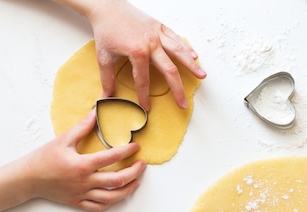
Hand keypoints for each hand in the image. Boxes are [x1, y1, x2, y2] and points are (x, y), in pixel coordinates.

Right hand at [22, 111, 145, 211]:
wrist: (27, 178)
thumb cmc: (44, 158)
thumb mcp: (63, 140)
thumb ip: (82, 128)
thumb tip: (96, 113)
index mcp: (82, 165)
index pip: (112, 157)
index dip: (127, 151)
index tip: (136, 147)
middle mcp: (85, 182)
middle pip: (118, 180)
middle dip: (135, 172)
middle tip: (142, 165)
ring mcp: (82, 194)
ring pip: (112, 197)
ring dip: (128, 190)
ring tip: (136, 182)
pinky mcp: (77, 202)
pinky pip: (98, 207)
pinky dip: (111, 202)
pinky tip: (118, 195)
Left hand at [58, 0, 206, 109]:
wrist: (107, 6)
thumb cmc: (106, 30)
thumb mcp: (104, 56)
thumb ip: (107, 78)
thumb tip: (106, 96)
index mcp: (137, 52)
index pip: (143, 80)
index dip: (144, 95)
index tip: (147, 107)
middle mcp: (151, 43)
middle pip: (169, 70)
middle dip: (177, 90)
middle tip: (183, 104)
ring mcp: (157, 34)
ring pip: (178, 52)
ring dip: (191, 65)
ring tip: (202, 76)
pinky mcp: (159, 26)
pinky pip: (176, 38)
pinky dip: (186, 47)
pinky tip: (194, 56)